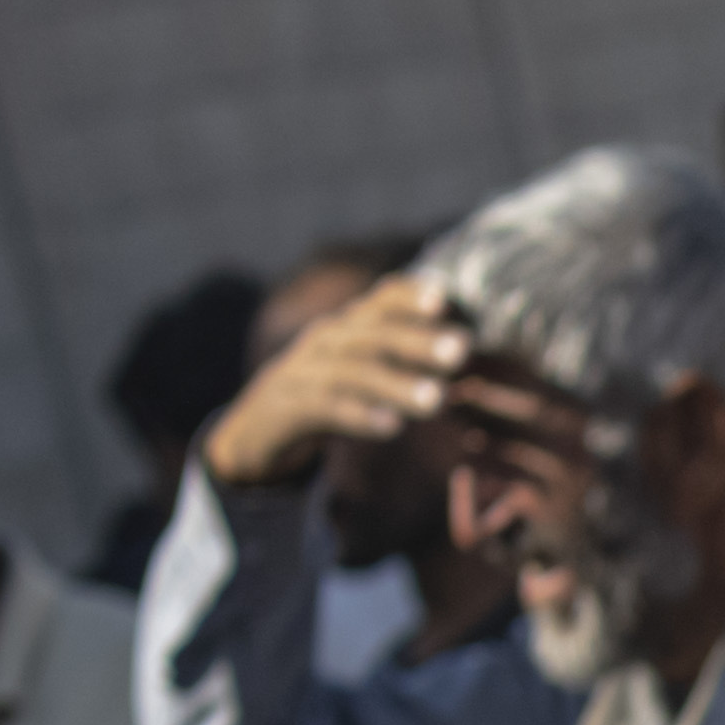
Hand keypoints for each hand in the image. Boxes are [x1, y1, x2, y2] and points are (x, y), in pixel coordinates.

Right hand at [211, 272, 500, 497]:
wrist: (257, 428)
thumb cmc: (328, 391)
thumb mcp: (364, 368)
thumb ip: (406, 358)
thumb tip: (468, 353)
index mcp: (349, 325)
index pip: (380, 301)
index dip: (408, 297)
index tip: (446, 300)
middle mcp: (327, 340)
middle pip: (373, 335)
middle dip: (417, 341)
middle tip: (460, 350)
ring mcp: (303, 372)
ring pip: (353, 374)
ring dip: (395, 385)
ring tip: (435, 401)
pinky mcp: (288, 409)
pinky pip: (326, 409)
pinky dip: (358, 416)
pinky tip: (390, 428)